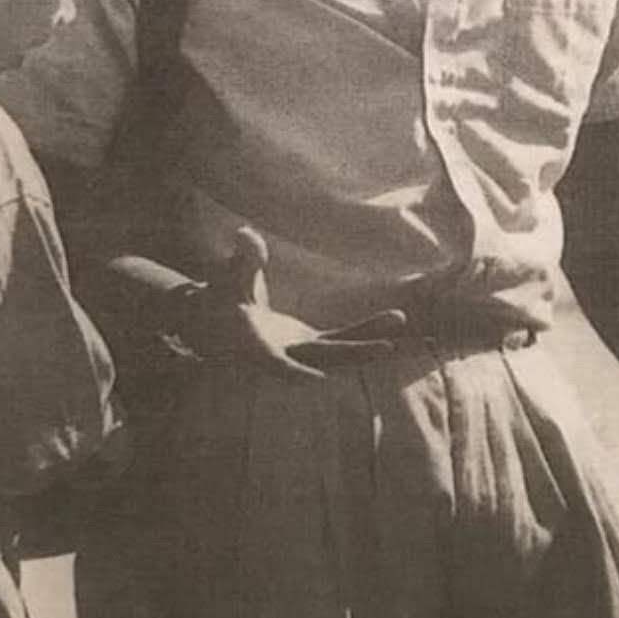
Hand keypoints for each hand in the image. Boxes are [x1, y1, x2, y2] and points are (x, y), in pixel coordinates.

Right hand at [177, 227, 406, 382]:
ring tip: (401, 318)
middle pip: (324, 357)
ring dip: (370, 338)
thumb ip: (240, 261)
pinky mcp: (311, 343)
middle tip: (387, 347)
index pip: (274, 363)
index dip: (293, 371)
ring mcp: (302, 350)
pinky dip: (367, 330)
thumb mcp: (225, 279)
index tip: (316, 381)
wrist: (218, 320)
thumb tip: (247, 236)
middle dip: (355, 352)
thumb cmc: (217, 299)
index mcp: (257, 346)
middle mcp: (285, 354)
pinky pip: (344, 338)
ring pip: (340, 349)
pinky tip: (396, 320)